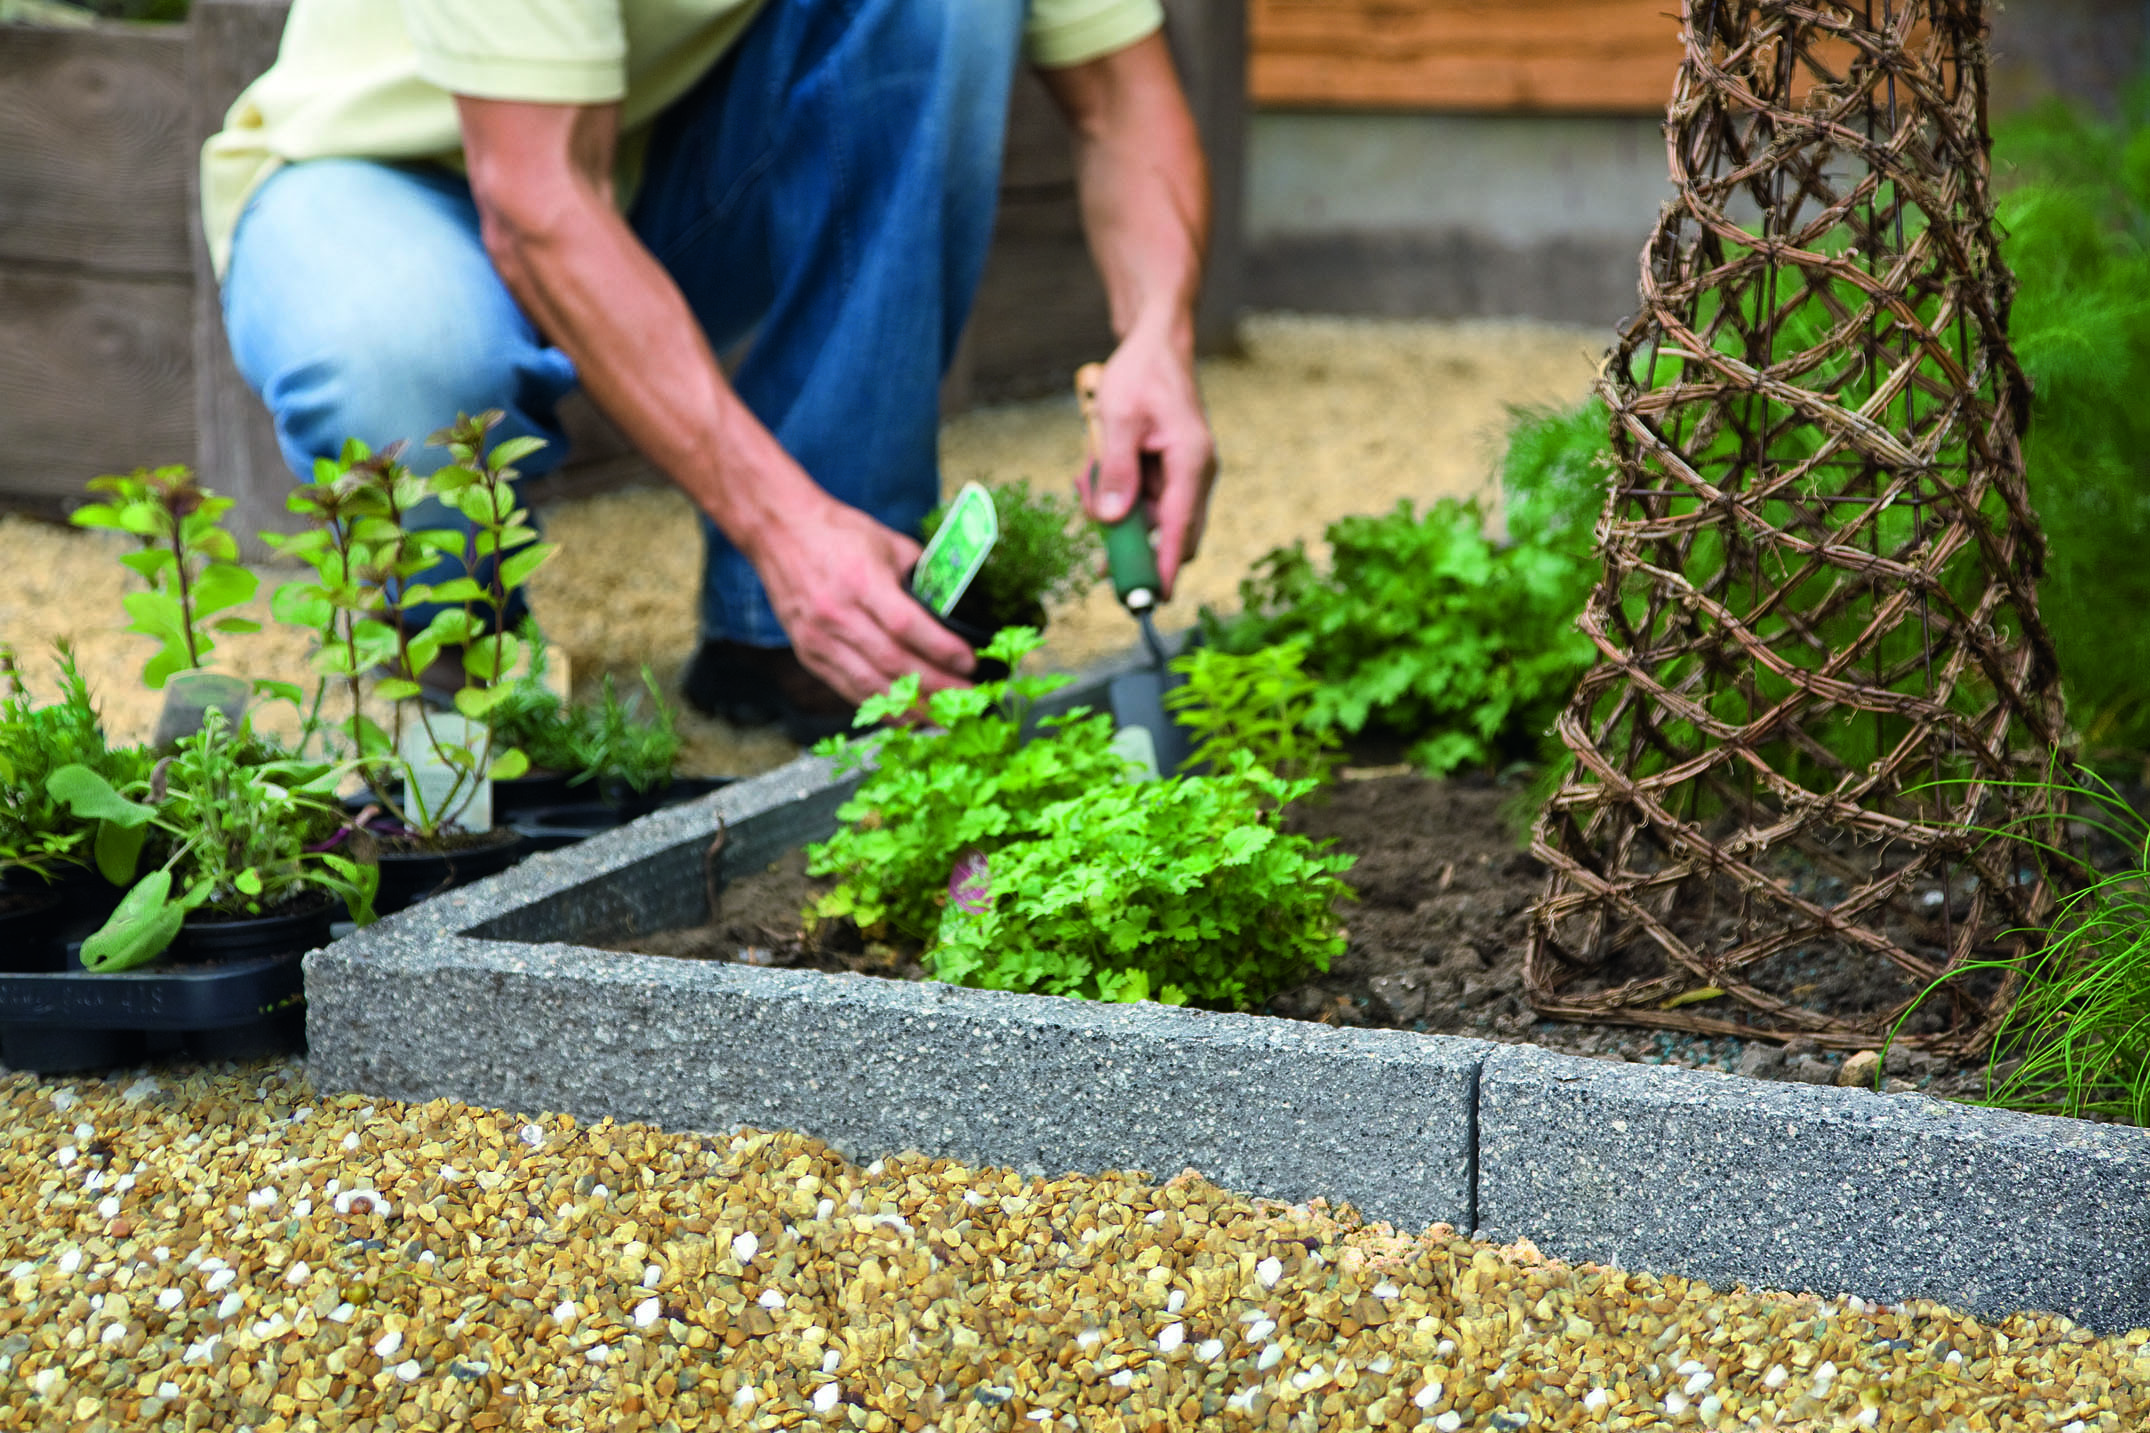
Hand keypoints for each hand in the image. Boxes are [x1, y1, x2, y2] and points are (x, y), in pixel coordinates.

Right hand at [752, 495, 977, 704]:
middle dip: (936, 687)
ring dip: (911, 708)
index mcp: (861, 580)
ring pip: (871, 685)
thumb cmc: (837, 532)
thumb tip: (951, 604)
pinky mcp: (809, 653)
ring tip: (943, 718)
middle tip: (968, 701)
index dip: (941, 649)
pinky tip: (906, 717)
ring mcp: (819, 638)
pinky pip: (848, 689)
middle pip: (893, 663)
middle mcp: (837, 614)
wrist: (778, 531)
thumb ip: (919, 574)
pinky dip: (879, 708)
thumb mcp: (886, 541)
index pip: (906, 626)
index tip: (970, 664)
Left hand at [1079, 326, 1216, 598]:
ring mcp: (1182, 475)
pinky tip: (1095, 470)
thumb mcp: (1119, 419)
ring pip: (1149, 519)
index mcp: (1191, 463)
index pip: (1180, 530)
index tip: (1153, 600)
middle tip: (1094, 535)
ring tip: (1086, 475)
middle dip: (1129, 541)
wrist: (1156, 343)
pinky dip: (1116, 495)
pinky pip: (1142, 501)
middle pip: (1168, 534)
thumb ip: (1115, 471)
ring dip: (1115, 512)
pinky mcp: (1167, 472)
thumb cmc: (1140, 375)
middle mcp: (1194, 475)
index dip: (1164, 568)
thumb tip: (1111, 521)